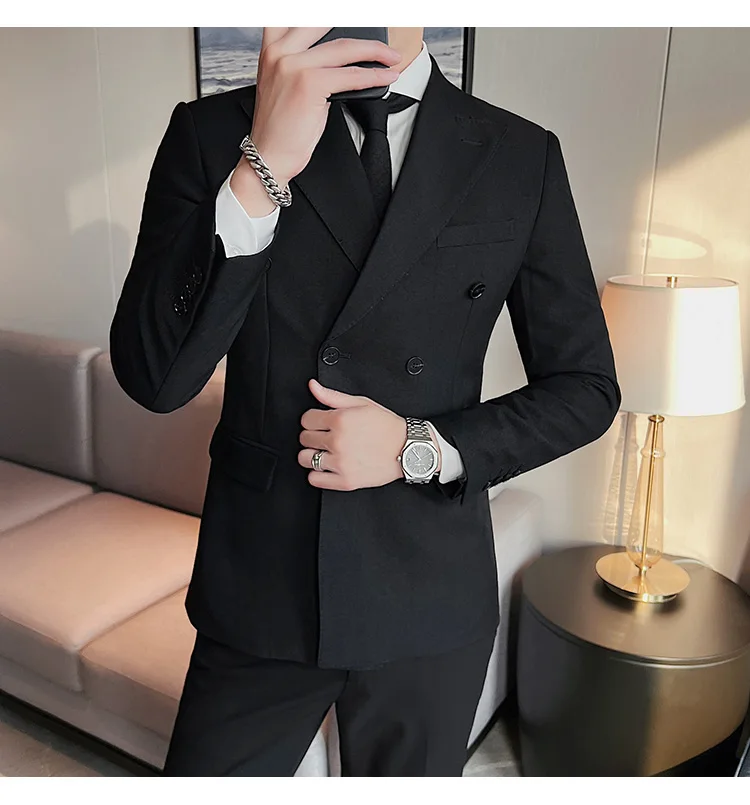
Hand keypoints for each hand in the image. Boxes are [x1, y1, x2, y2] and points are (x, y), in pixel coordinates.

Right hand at [230, 27, 400, 215]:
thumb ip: (305, 64)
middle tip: (380, 37)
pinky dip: (374, 76)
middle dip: (359, 29)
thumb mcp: (285, 85)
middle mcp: (279, 52)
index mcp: (271, 48)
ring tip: (391, 57)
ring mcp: (293, 66)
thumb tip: (342, 59)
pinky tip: (386, 76)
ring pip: (344, 48)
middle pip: (327, 25)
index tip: (350, 18)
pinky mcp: (309, 85)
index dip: (325, 15)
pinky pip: (351, 75)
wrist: (268, 156)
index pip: (298, 16)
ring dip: (375, 51)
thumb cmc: (279, 128)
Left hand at [298, 379, 407, 490]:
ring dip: (312, 454)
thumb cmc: (387, 426)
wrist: (407, 448)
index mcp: (340, 420)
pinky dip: (317, 473)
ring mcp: (341, 463)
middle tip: (328, 436)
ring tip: (326, 452)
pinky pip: (314, 479)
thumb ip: (332, 396)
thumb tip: (313, 386)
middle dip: (313, 435)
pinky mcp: (345, 480)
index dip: (313, 419)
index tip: (321, 423)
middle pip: (304, 438)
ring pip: (305, 459)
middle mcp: (338, 441)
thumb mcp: (361, 404)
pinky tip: (328, 466)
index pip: (306, 419)